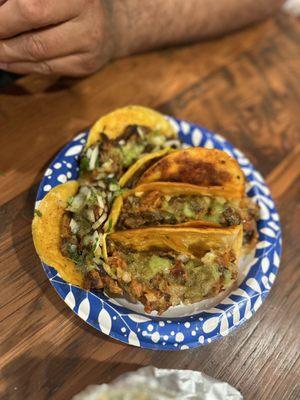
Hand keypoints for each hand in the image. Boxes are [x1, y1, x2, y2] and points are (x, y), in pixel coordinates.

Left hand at [0, 0, 114, 75]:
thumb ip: (23, 2)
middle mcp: (86, 14)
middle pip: (34, 28)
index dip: (3, 17)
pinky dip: (21, 66)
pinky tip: (7, 60)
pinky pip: (47, 69)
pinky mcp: (86, 65)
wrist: (113, 24)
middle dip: (2, 36)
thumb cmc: (74, 2)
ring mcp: (89, 44)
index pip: (30, 6)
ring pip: (39, 55)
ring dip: (8, 55)